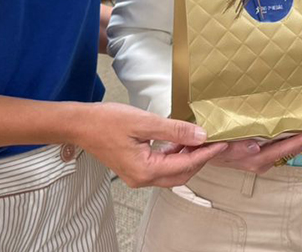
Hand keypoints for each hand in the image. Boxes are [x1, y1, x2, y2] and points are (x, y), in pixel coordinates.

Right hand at [75, 103, 226, 187]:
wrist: (80, 124)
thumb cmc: (106, 122)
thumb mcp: (145, 122)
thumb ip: (175, 130)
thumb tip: (200, 135)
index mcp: (145, 170)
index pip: (184, 166)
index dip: (205, 154)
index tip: (221, 143)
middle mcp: (141, 179)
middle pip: (180, 175)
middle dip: (199, 159)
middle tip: (214, 143)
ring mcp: (137, 176)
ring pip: (171, 172)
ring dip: (187, 158)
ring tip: (200, 140)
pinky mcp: (134, 169)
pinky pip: (160, 167)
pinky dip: (173, 156)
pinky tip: (179, 142)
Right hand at [208, 131, 301, 173]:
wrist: (200, 152)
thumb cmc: (209, 148)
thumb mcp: (219, 149)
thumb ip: (236, 150)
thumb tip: (254, 147)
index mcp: (255, 159)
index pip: (284, 149)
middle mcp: (262, 160)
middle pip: (292, 148)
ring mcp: (262, 156)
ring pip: (288, 146)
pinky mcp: (261, 151)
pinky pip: (281, 144)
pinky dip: (292, 136)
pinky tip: (299, 127)